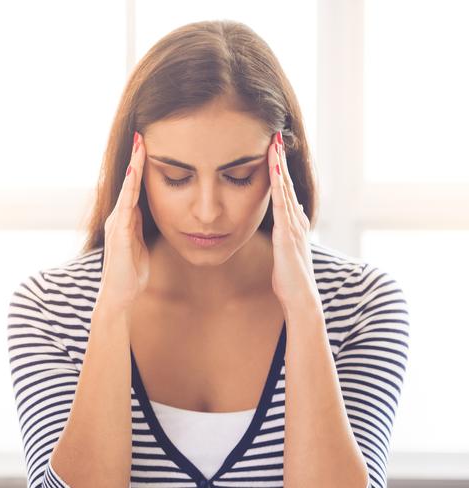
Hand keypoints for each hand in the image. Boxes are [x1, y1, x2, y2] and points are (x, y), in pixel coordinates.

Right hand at [98, 131, 149, 311]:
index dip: (140, 168)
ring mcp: (117, 224)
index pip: (134, 188)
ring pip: (127, 190)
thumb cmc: (131, 273)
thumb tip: (148, 212)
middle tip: (141, 135)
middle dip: (135, 159)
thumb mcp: (141, 244)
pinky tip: (134, 174)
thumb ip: (141, 227)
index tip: (146, 146)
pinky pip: (126, 206)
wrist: (119, 296)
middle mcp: (117, 218)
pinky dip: (130, 189)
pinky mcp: (119, 234)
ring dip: (133, 167)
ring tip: (139, 146)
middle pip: (128, 183)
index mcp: (125, 220)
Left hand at [267, 131, 318, 311]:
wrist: (301, 297)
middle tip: (276, 136)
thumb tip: (290, 211)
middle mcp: (296, 220)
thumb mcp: (287, 248)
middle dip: (281, 159)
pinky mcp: (288, 234)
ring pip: (285, 189)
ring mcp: (294, 226)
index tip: (274, 149)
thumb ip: (289, 229)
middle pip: (287, 183)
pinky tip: (274, 172)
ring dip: (280, 167)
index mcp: (294, 223)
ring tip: (274, 145)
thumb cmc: (291, 277)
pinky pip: (282, 206)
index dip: (280, 170)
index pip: (286, 190)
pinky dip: (279, 187)